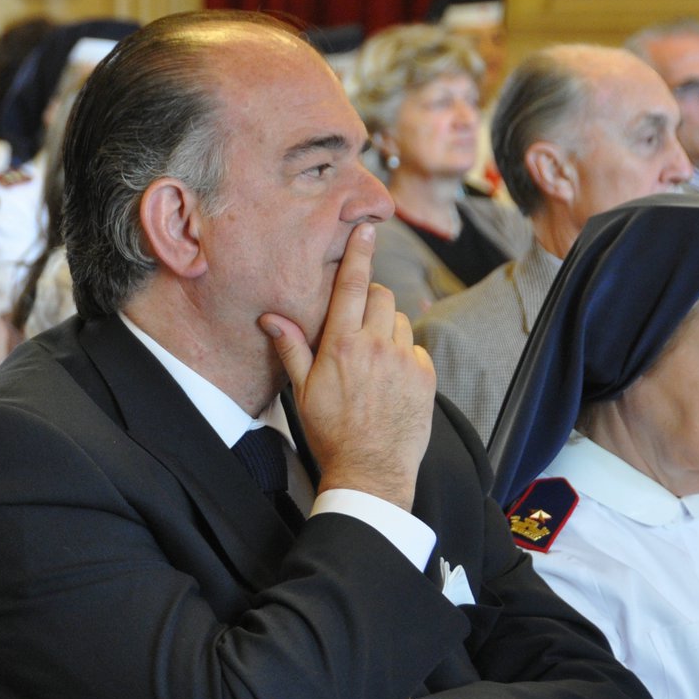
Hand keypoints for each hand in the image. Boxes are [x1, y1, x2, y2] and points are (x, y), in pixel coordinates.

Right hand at [259, 223, 433, 510]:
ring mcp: (405, 360)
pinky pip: (416, 349)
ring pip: (401, 321)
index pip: (353, 287)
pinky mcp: (426, 375)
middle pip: (382, 296)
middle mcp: (377, 346)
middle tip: (358, 323)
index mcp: (342, 345)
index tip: (365, 230)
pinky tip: (390, 378)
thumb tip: (272, 318)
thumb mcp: (303, 390)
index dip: (359, 255)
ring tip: (373, 359)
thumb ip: (292, 348)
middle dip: (372, 299)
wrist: (370, 469)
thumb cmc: (331, 432)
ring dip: (388, 329)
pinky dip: (405, 355)